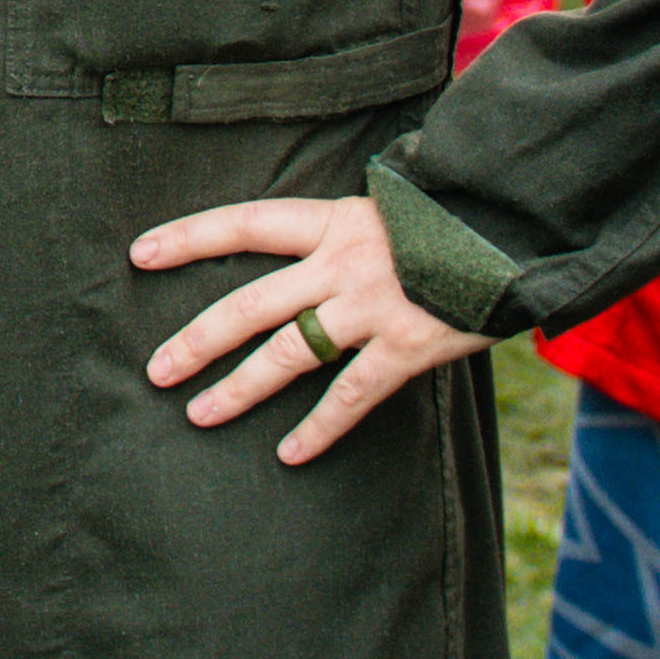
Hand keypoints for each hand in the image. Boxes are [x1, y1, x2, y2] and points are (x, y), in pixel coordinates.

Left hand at [131, 193, 490, 462]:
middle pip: (249, 304)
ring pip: (288, 354)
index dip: (189, 238)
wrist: (520, 226)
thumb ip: (344, 231)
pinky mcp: (409, 346)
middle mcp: (341, 263)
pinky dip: (320, 427)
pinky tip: (289, 452)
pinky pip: (352, 395)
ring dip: (240, 387)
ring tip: (199, 413)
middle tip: (156, 370)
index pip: (243, 224)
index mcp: (332, 221)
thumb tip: (309, 248)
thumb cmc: (453, 218)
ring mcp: (373, 306)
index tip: (139, 255)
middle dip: (198, 339)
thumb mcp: (391, 206)